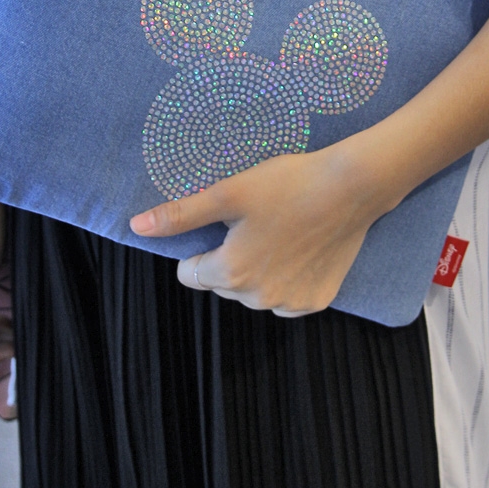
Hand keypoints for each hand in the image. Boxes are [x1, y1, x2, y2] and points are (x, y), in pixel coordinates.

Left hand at [130, 138, 397, 315]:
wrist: (351, 186)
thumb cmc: (288, 184)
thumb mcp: (228, 192)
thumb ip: (181, 215)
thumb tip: (136, 228)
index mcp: (232, 272)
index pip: (191, 273)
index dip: (201, 247)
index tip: (223, 224)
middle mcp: (260, 298)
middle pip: (224, 284)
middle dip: (229, 258)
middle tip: (253, 222)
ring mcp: (291, 303)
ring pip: (254, 293)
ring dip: (257, 270)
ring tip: (276, 231)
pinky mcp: (317, 300)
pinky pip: (286, 297)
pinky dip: (286, 278)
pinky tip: (298, 247)